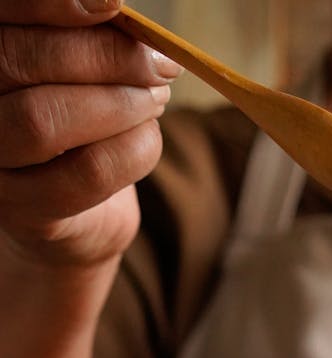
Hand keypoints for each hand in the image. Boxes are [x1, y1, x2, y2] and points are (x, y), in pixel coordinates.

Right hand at [0, 0, 180, 268]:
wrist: (75, 210)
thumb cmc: (77, 120)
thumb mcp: (78, 68)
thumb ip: (86, 38)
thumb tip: (116, 8)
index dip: (49, 4)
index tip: (114, 5)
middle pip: (19, 61)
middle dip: (104, 56)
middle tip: (160, 63)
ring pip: (44, 119)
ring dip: (118, 104)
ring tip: (157, 97)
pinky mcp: (25, 209)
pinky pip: (85, 173)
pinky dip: (133, 150)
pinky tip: (148, 137)